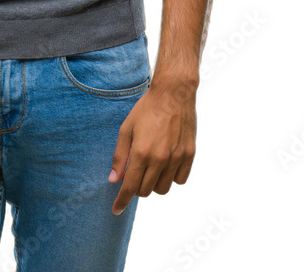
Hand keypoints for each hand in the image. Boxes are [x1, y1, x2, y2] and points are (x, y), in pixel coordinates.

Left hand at [108, 79, 196, 214]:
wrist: (173, 94)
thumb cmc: (146, 109)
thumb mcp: (126, 129)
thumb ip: (119, 156)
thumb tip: (114, 179)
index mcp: (141, 152)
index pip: (130, 187)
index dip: (122, 201)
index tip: (116, 210)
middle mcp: (160, 159)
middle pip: (146, 191)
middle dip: (137, 187)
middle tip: (136, 172)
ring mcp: (176, 158)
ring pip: (163, 189)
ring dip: (154, 183)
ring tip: (151, 166)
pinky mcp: (189, 155)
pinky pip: (180, 180)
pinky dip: (171, 177)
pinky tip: (166, 164)